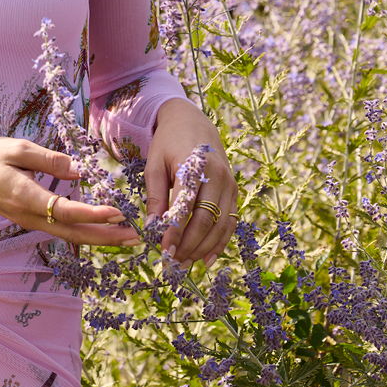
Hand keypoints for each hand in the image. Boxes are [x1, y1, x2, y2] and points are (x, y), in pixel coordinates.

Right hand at [0, 138, 140, 247]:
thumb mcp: (17, 147)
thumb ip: (49, 159)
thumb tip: (80, 170)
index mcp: (26, 197)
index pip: (66, 210)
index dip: (93, 213)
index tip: (118, 211)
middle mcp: (30, 215)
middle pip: (73, 233)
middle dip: (106, 237)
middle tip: (136, 236)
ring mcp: (30, 221)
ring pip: (69, 235)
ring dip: (99, 237)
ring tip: (127, 237)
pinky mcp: (31, 219)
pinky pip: (62, 230)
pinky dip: (85, 232)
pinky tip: (102, 229)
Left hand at [145, 99, 236, 265]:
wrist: (192, 122)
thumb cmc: (168, 144)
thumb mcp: (154, 165)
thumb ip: (155, 196)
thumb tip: (152, 228)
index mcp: (195, 165)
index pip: (185, 206)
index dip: (175, 232)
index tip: (164, 252)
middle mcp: (217, 175)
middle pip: (206, 219)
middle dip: (190, 244)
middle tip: (173, 263)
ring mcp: (230, 184)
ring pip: (221, 224)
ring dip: (204, 248)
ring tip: (186, 264)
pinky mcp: (234, 191)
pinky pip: (230, 221)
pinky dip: (220, 243)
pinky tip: (206, 259)